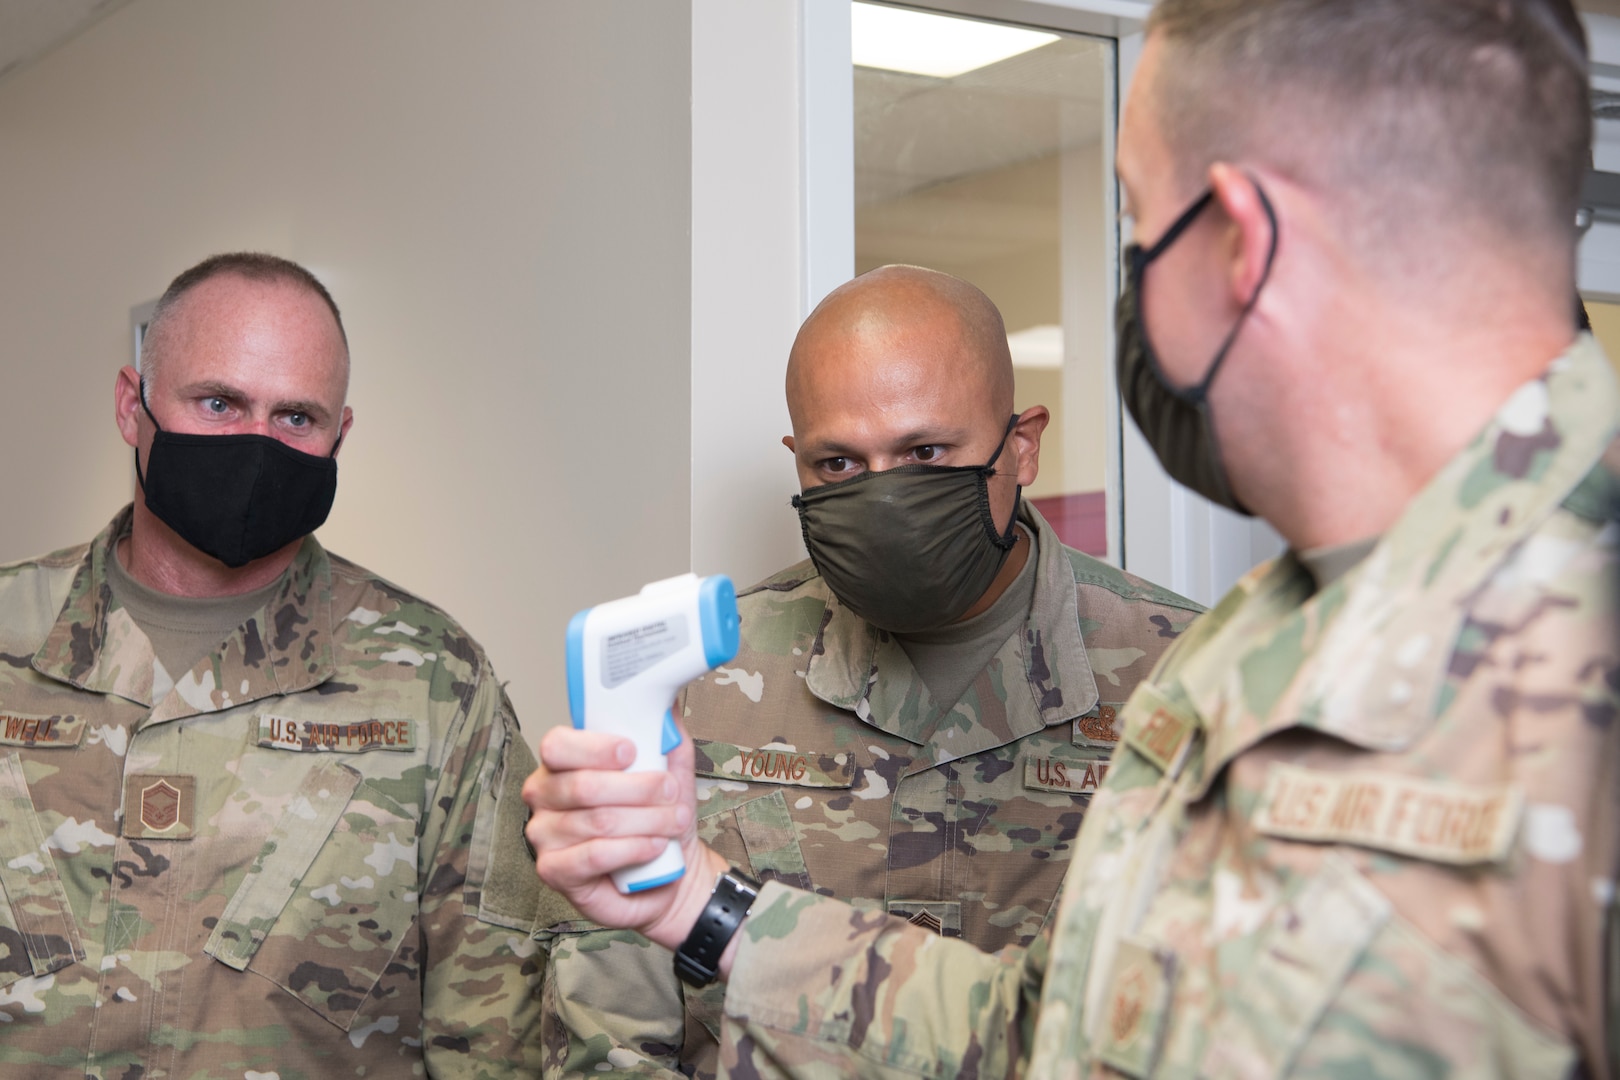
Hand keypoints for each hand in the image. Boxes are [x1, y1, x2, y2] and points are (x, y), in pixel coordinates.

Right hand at [522, 715, 725, 950]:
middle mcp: (544, 795)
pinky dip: (632, 849)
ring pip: (596, 821)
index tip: (631, 751)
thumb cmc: (657, 818)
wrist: (667, 872)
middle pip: (582, 785)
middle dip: (637, 789)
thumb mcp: (667, 769)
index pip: (558, 745)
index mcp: (562, 762)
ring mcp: (544, 835)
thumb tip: (666, 699)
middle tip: (669, 791)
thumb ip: (663, 733)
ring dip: (645, 820)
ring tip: (672, 821)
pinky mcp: (554, 871)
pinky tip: (654, 845)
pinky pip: (593, 856)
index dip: (594, 747)